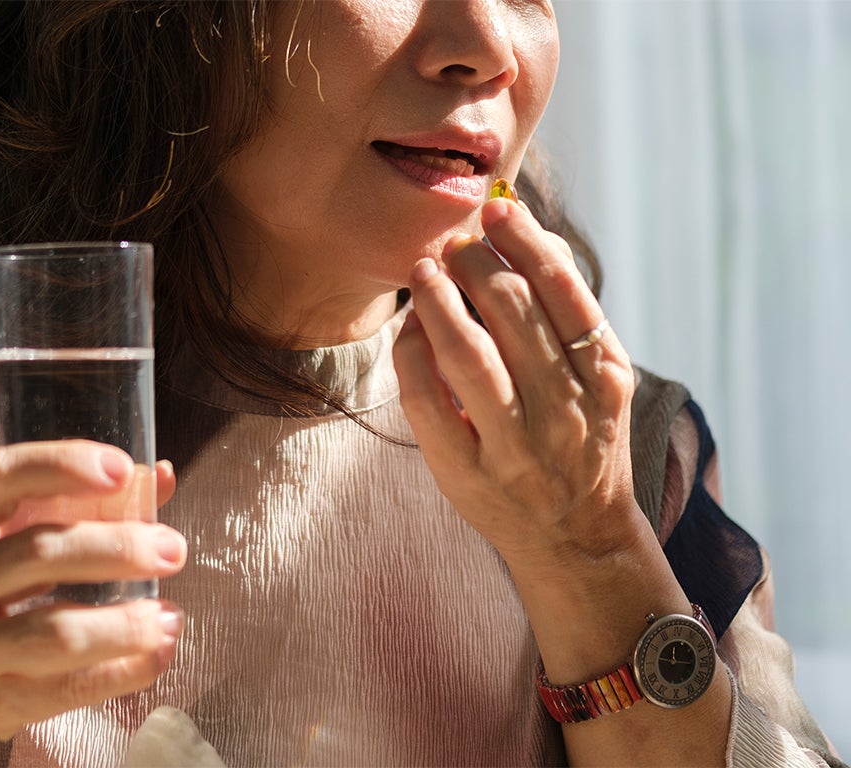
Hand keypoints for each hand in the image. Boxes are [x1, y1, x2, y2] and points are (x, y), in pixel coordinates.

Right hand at [0, 441, 186, 764]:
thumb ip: (61, 506)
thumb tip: (159, 477)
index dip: (61, 465)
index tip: (121, 469)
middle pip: (40, 554)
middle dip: (118, 548)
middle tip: (171, 548)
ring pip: (55, 632)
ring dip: (126, 623)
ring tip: (170, 615)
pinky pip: (66, 689)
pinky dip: (124, 671)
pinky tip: (156, 653)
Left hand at [392, 196, 637, 573]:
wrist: (577, 537)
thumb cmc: (584, 439)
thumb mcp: (600, 377)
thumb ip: (570, 309)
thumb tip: (529, 235)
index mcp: (604, 377)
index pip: (563, 289)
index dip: (524, 240)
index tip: (495, 211)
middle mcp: (565, 411)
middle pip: (512, 312)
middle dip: (474, 263)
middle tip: (453, 245)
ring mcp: (515, 448)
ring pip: (467, 354)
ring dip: (437, 300)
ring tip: (424, 272)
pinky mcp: (466, 475)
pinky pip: (427, 401)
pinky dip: (412, 353)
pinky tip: (411, 328)